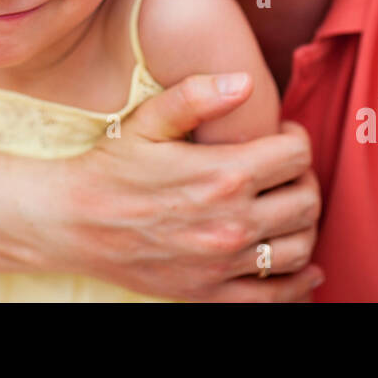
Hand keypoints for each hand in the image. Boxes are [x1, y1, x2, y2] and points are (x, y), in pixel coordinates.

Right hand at [49, 72, 323, 300]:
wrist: (71, 223)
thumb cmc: (110, 167)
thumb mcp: (146, 121)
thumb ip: (195, 96)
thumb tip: (243, 81)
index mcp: (221, 175)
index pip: (297, 156)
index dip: (294, 138)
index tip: (278, 136)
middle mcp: (230, 222)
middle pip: (306, 201)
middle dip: (303, 178)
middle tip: (283, 169)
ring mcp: (222, 263)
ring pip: (299, 247)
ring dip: (303, 225)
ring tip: (283, 207)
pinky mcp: (209, 293)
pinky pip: (275, 295)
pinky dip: (299, 282)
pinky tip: (303, 267)